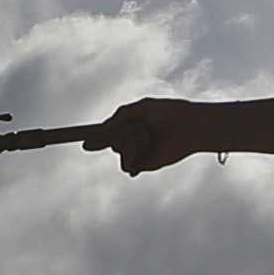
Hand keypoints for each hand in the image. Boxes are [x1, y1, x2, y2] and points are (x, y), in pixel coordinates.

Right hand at [91, 96, 218, 174]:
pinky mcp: (145, 165)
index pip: (108, 133)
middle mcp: (132, 140)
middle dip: (122, 133)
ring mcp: (138, 153)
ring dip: (130, 143)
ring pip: (118, 152)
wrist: (188, 127)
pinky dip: (133, 156)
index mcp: (131, 125)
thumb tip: (99, 131)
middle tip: (140, 127)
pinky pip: (127, 166)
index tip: (84, 143)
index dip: (95, 138)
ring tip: (148, 137)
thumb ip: (118, 118)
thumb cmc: (169, 113)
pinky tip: (147, 148)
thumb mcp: (140, 109)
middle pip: (111, 141)